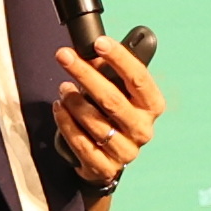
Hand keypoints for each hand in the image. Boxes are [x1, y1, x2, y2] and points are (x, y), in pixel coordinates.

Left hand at [56, 28, 161, 184]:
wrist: (107, 157)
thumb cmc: (113, 116)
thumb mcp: (118, 91)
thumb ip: (109, 71)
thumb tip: (91, 50)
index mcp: (152, 106)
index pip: (138, 78)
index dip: (119, 58)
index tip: (99, 43)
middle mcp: (143, 130)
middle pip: (112, 99)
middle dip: (85, 74)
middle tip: (64, 56)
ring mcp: (126, 151)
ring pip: (95, 122)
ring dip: (73, 101)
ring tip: (62, 88)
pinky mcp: (105, 168)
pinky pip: (81, 143)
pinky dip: (66, 123)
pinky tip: (59, 108)